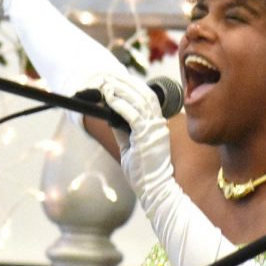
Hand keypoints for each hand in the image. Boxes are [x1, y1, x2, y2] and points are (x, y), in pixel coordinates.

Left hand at [97, 73, 172, 203]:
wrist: (155, 188)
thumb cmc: (144, 172)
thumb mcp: (130, 147)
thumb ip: (123, 131)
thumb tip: (111, 116)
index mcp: (158, 125)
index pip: (148, 98)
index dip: (133, 86)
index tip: (118, 79)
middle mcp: (158, 124)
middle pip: (144, 94)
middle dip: (125, 83)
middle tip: (108, 76)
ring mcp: (155, 129)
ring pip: (139, 100)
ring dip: (121, 90)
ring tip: (107, 84)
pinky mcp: (147, 137)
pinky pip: (134, 115)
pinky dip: (121, 105)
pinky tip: (111, 99)